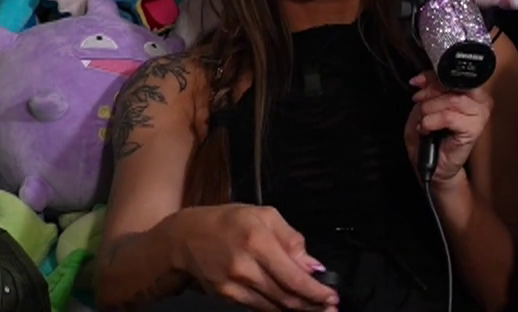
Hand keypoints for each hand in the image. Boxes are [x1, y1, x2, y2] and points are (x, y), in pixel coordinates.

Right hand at [172, 204, 337, 310]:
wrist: (185, 238)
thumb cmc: (228, 222)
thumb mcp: (264, 215)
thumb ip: (291, 239)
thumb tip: (312, 265)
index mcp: (257, 241)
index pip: (293, 276)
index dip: (315, 290)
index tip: (332, 296)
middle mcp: (245, 267)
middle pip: (285, 296)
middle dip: (312, 304)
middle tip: (331, 307)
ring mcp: (234, 285)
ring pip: (274, 306)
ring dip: (298, 310)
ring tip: (317, 309)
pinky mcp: (226, 297)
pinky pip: (259, 307)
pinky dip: (278, 309)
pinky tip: (292, 307)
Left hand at [405, 72, 492, 185]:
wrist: (434, 167)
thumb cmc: (430, 138)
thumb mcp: (424, 108)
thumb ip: (427, 91)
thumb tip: (422, 79)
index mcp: (471, 91)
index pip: (455, 74)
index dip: (434, 75)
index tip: (417, 81)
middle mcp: (480, 100)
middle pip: (455, 84)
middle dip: (431, 92)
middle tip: (418, 102)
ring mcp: (480, 114)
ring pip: (452, 100)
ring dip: (430, 110)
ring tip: (423, 121)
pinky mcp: (474, 129)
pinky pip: (449, 117)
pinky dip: (432, 122)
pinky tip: (427, 130)